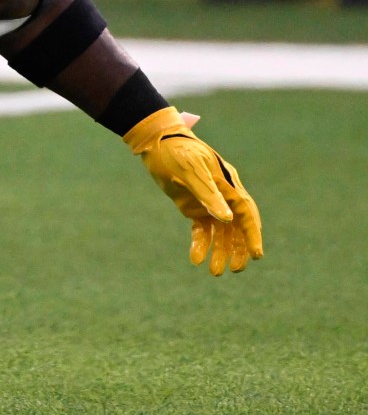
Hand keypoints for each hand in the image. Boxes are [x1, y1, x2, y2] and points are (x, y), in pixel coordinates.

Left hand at [125, 110, 263, 274]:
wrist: (156, 142)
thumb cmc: (176, 152)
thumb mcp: (191, 170)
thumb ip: (208, 194)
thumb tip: (227, 219)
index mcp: (229, 185)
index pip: (247, 213)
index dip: (253, 234)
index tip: (257, 255)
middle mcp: (223, 196)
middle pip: (237, 227)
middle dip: (239, 249)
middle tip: (237, 270)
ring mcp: (209, 202)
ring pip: (221, 232)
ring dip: (220, 251)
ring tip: (215, 272)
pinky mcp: (194, 207)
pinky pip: (202, 230)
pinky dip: (200, 244)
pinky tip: (196, 259)